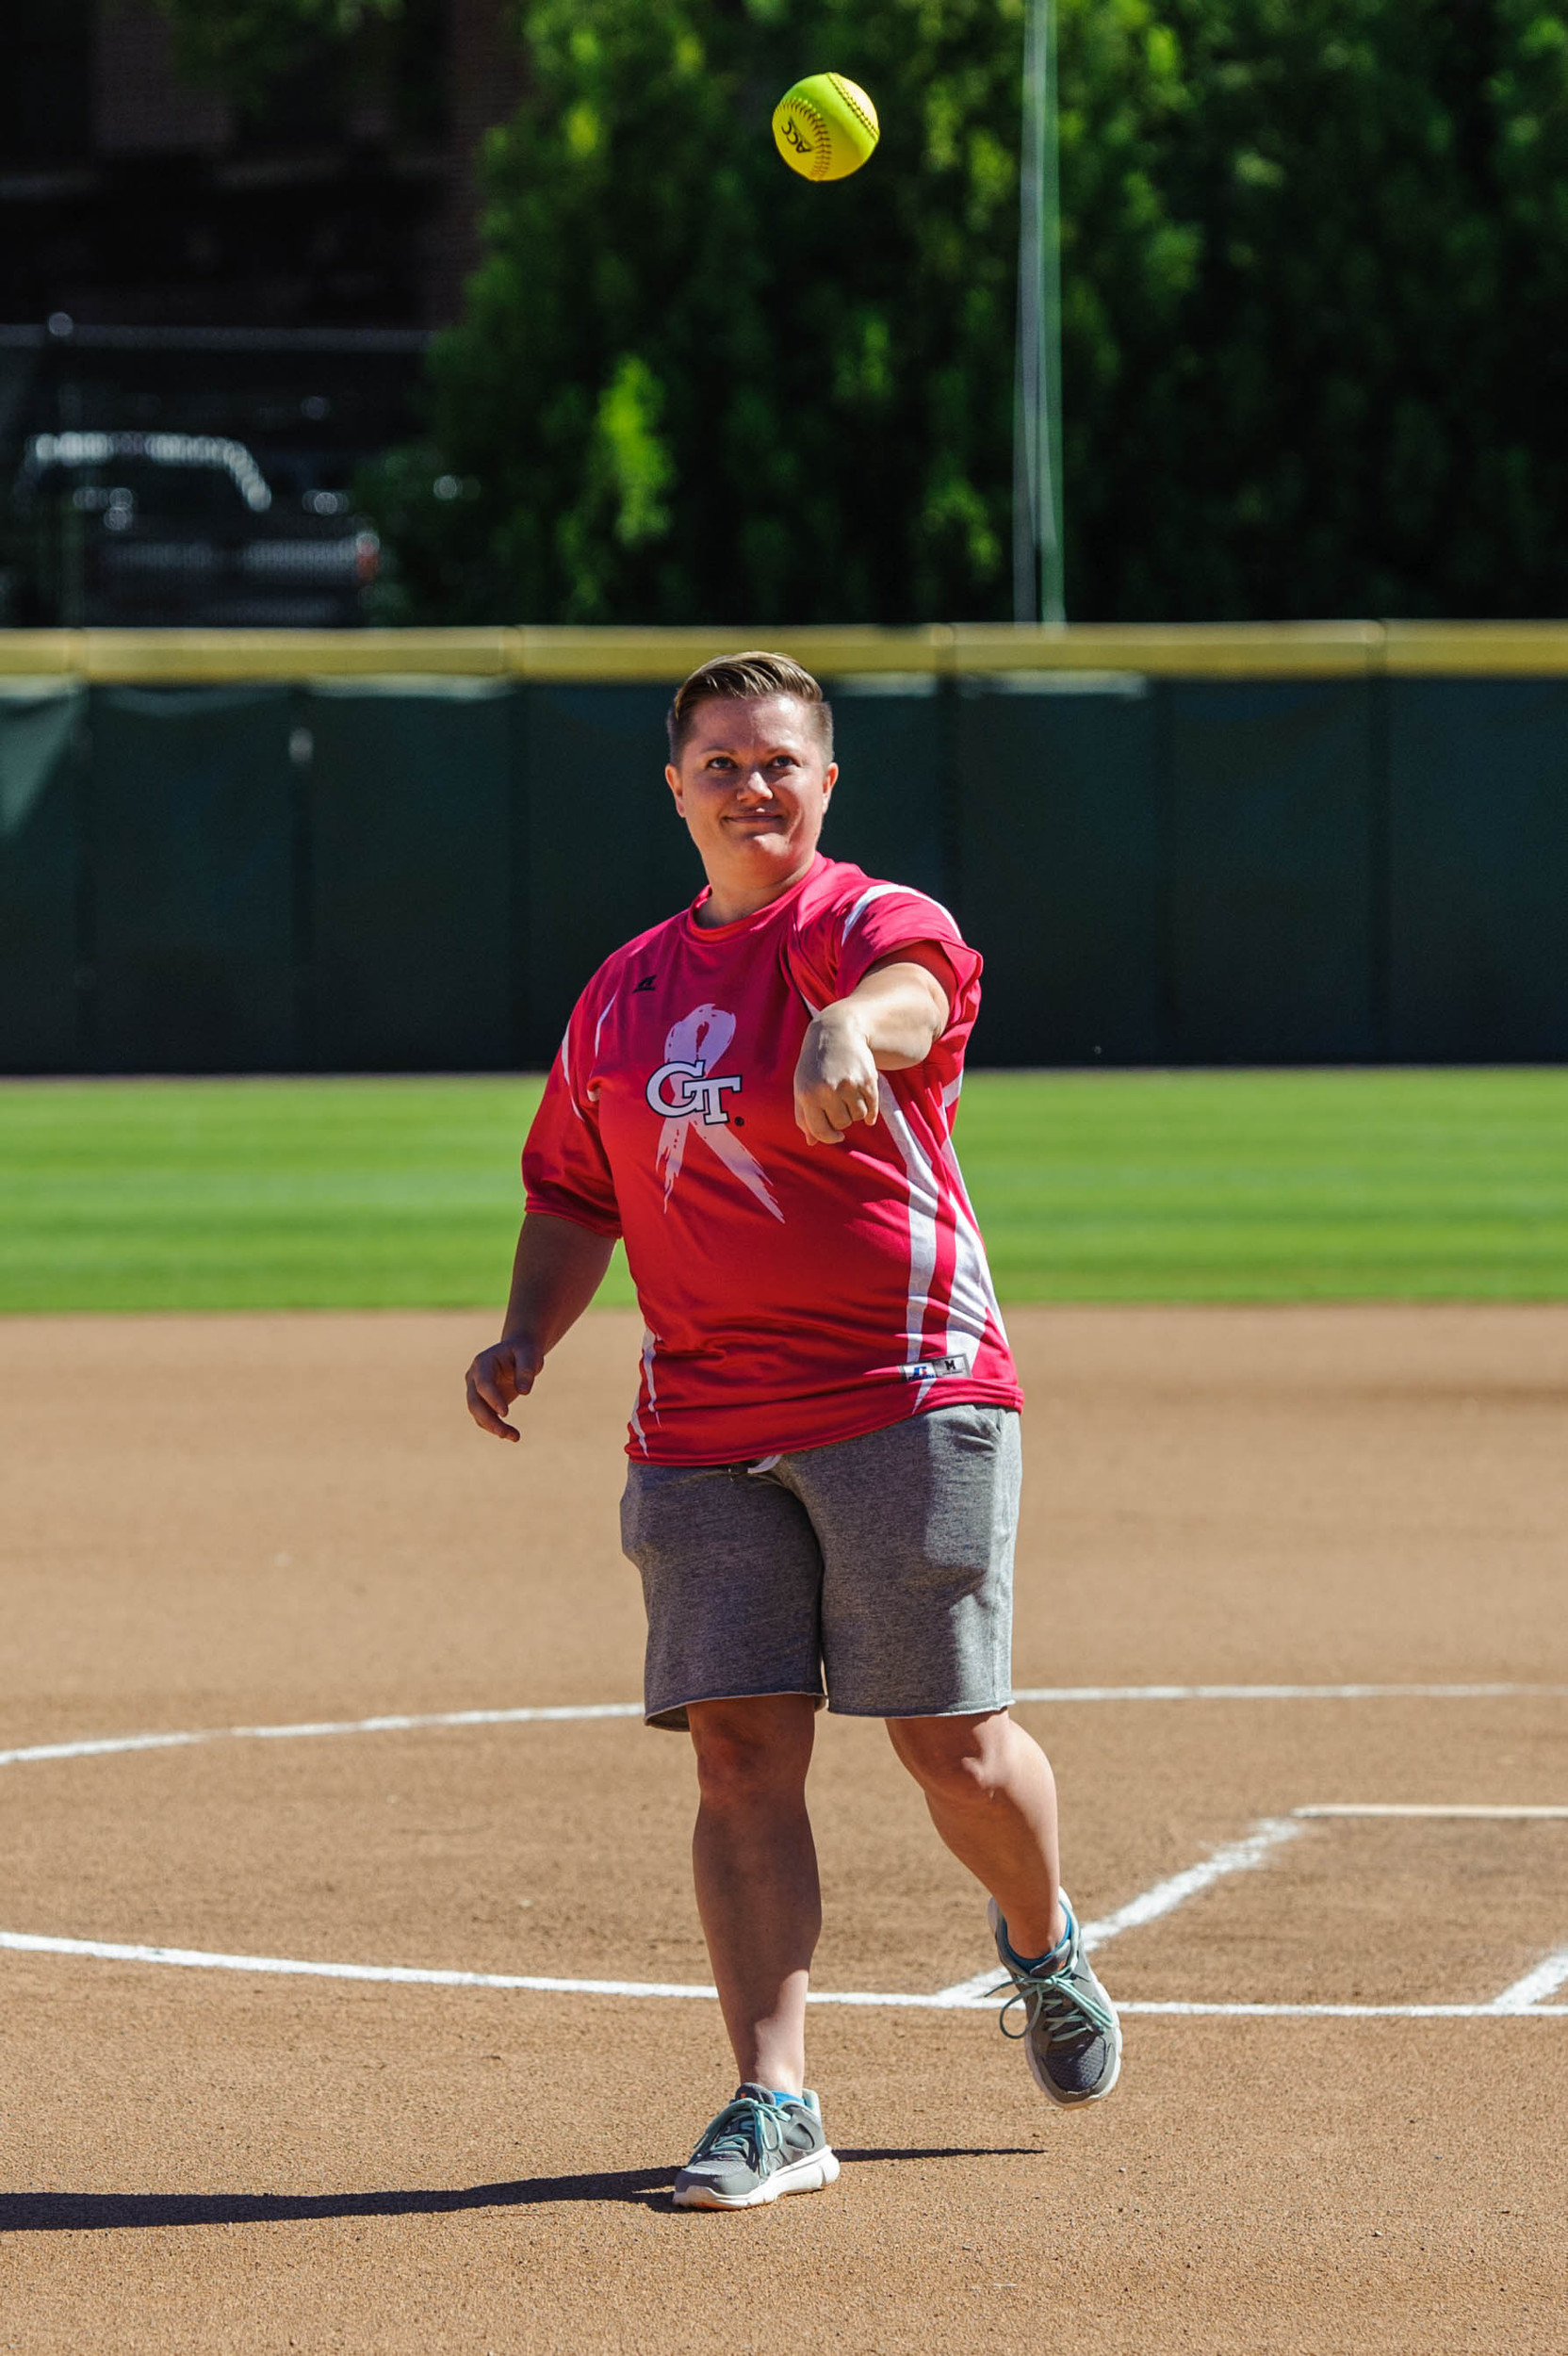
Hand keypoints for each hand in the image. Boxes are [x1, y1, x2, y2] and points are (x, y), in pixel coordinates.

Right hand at [464, 1337, 544, 1439]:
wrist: (519, 1352)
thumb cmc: (524, 1351)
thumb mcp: (529, 1354)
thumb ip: (526, 1370)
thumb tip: (524, 1392)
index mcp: (483, 1363)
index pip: (483, 1384)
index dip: (492, 1399)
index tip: (506, 1413)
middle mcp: (474, 1377)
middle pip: (474, 1402)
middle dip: (488, 1419)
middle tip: (505, 1433)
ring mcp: (476, 1390)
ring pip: (478, 1414)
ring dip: (494, 1427)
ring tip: (516, 1436)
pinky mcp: (483, 1402)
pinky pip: (485, 1418)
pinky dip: (497, 1428)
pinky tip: (513, 1435)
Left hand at [793, 1005, 878, 1144]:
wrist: (836, 1032)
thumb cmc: (815, 1065)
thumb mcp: (802, 1087)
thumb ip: (804, 1116)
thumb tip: (811, 1142)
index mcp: (806, 1095)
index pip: (821, 1131)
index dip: (830, 1137)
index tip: (836, 1136)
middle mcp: (826, 1090)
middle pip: (842, 1124)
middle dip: (843, 1118)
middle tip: (840, 1102)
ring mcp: (848, 1084)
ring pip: (859, 1116)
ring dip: (856, 1110)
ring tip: (849, 1095)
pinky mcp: (866, 1079)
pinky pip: (872, 1107)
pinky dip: (871, 1110)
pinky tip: (866, 1101)